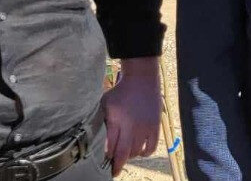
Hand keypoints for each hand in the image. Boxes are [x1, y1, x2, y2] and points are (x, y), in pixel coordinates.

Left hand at [101, 57, 162, 175]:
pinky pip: (151, 147)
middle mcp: (132, 126)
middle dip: (117, 165)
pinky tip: (139, 151)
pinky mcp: (155, 126)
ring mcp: (145, 127)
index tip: (103, 165)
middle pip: (124, 153)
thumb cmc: (120, 93)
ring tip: (125, 154)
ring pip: (137, 152)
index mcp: (117, 120)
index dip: (107, 158)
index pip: (111, 147)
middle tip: (113, 170)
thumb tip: (95, 140)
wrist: (141, 80)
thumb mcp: (105, 105)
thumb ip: (102, 122)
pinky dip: (145, 153)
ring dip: (130, 156)